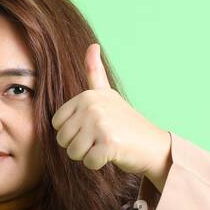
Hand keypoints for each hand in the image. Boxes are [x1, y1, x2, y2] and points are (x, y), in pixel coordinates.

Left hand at [51, 44, 170, 185]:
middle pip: (63, 140)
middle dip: (79, 146)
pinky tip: (112, 154)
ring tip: (105, 145)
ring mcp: (101, 124)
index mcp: (87, 96)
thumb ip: (94, 72)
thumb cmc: (125, 122)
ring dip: (88, 155)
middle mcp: (92, 106)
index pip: (57, 124)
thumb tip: (92, 45)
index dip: (72, 132)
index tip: (92, 128)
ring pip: (73, 153)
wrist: (152, 144)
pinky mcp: (109, 143)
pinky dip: (98, 164)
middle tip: (100, 139)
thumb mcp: (107, 94)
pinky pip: (88, 162)